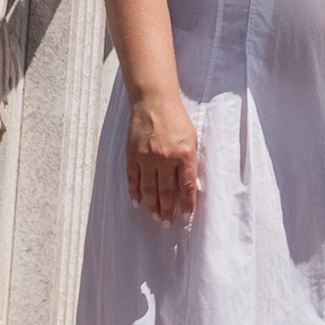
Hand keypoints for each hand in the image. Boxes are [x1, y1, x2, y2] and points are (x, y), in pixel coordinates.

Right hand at [125, 84, 200, 224]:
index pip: (187, 186)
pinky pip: (133, 179)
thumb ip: (191, 161)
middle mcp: (166, 158)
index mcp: (185, 154)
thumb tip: (191, 185)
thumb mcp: (191, 138)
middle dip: (168, 210)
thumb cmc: (176, 119)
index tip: (186, 216)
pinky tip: (137, 202)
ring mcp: (147, 158)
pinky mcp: (133, 155)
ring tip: (156, 217)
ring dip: (153, 205)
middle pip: (167, 192)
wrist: (154, 101)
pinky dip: (135, 192)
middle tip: (168, 223)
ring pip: (149, 189)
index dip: (187, 203)